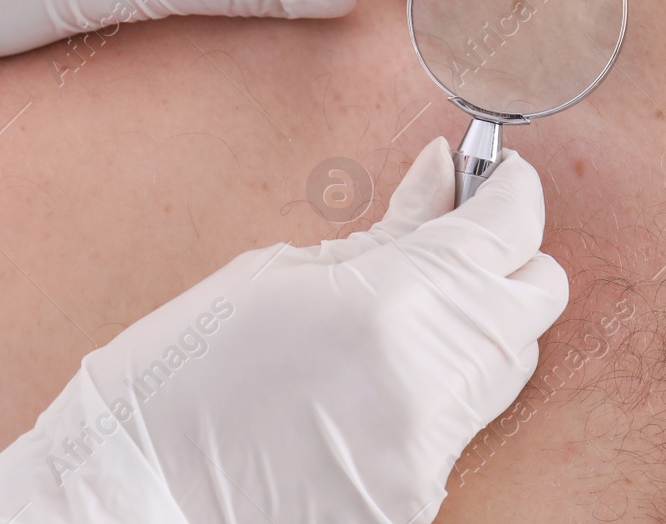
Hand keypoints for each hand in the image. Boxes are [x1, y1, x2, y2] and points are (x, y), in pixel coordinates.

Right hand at [0, 137, 567, 523]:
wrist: (132, 500)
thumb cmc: (181, 378)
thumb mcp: (278, 276)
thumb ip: (388, 230)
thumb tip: (443, 173)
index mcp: (389, 303)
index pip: (507, 232)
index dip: (512, 193)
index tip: (502, 179)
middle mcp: (427, 381)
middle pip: (533, 301)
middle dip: (508, 260)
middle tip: (456, 240)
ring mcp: (429, 451)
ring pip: (507, 366)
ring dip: (475, 326)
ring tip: (403, 313)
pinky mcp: (420, 499)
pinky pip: (462, 425)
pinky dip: (437, 392)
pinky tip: (378, 380)